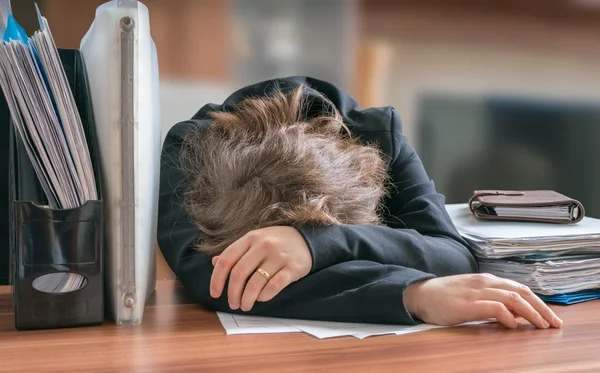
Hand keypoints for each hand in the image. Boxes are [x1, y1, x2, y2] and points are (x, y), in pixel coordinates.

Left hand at [210, 226, 312, 311]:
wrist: (306, 238)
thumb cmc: (276, 241)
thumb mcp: (255, 240)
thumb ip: (236, 252)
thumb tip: (215, 263)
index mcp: (250, 238)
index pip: (226, 259)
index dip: (217, 279)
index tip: (215, 293)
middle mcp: (263, 245)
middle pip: (239, 274)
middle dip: (232, 293)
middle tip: (233, 304)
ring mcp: (278, 256)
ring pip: (255, 283)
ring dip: (247, 299)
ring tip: (245, 305)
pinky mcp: (293, 268)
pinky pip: (274, 286)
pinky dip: (264, 296)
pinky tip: (262, 298)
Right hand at [404, 273, 562, 328]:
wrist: (421, 294)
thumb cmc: (445, 297)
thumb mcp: (472, 295)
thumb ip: (492, 300)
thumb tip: (514, 314)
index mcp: (487, 280)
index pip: (520, 288)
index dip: (539, 302)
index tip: (551, 317)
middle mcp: (485, 283)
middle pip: (522, 292)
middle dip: (542, 308)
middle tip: (554, 323)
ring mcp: (477, 292)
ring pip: (513, 299)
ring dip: (531, 313)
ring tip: (541, 326)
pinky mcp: (469, 304)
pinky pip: (495, 307)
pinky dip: (508, 316)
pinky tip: (513, 325)